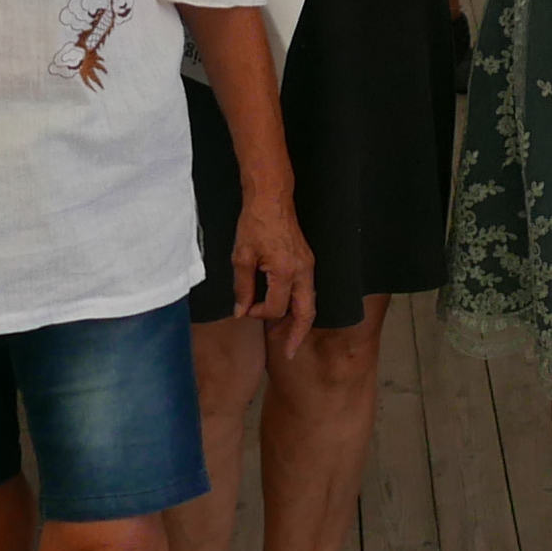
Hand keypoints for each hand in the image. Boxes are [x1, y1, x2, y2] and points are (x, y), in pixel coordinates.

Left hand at [226, 187, 314, 341]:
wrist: (271, 197)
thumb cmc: (255, 223)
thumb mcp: (241, 257)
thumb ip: (243, 288)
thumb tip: (242, 311)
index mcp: (285, 271)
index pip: (275, 307)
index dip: (258, 313)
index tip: (245, 308)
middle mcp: (302, 271)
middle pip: (306, 312)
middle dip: (298, 334)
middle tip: (289, 352)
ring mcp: (307, 265)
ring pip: (309, 302)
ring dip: (299, 321)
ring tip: (287, 336)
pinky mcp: (307, 260)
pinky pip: (307, 290)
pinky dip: (299, 305)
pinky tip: (288, 311)